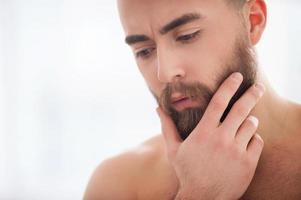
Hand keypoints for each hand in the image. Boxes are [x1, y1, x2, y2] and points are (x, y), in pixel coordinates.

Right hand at [156, 72, 264, 199]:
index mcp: (204, 132)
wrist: (203, 198)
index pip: (219, 102)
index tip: (236, 76)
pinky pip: (257, 141)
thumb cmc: (187, 172)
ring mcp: (237, 150)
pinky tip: (244, 143)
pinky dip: (253, 139)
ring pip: (251, 124)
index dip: (229, 86)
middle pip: (241, 109)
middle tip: (258, 86)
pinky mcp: (248, 162)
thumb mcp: (173, 149)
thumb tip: (157, 109)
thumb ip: (167, 126)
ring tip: (243, 124)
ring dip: (249, 121)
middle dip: (251, 94)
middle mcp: (222, 138)